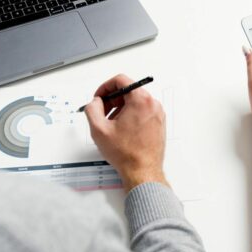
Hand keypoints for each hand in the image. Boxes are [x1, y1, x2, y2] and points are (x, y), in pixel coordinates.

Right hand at [83, 74, 167, 191]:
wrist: (142, 172)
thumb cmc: (126, 153)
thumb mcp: (99, 129)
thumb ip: (92, 109)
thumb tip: (95, 102)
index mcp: (141, 100)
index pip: (121, 80)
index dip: (105, 87)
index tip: (99, 98)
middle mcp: (153, 104)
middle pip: (129, 91)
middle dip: (112, 99)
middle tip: (102, 112)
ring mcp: (158, 114)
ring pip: (135, 102)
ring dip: (120, 108)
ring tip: (111, 124)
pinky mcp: (159, 123)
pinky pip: (142, 111)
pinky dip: (130, 115)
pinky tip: (122, 129)